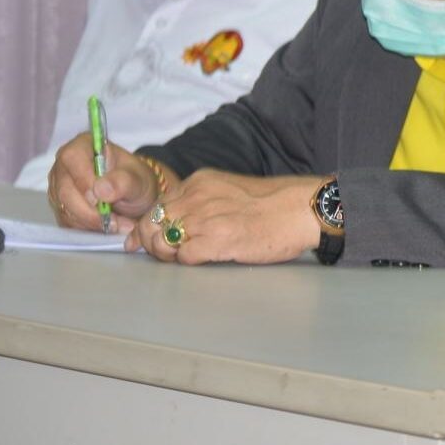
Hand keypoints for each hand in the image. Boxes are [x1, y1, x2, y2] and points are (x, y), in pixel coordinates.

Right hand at [45, 134, 167, 235]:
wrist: (134, 196)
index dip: (84, 181)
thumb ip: (123, 182)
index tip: (101, 200)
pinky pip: (66, 222)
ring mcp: (58, 187)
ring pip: (64, 209)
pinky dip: (88, 229)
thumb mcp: (138, 179)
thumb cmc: (135, 180)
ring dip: (92, 223)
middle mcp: (64, 165)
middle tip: (116, 222)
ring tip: (120, 225)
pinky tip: (108, 227)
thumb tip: (100, 190)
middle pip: (65, 190)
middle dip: (90, 211)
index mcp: (83, 146)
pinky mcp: (60, 207)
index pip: (72, 158)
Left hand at [130, 171, 325, 265]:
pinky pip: (184, 256)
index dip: (148, 226)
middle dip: (152, 242)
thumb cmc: (273, 204)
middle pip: (153, 223)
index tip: (143, 240)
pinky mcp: (217, 240)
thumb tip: (176, 224)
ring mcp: (206, 219)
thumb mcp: (229, 190)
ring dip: (168, 254)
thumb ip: (202, 201)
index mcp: (200, 182)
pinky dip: (188, 262)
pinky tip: (204, 259)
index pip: (158, 205)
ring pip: (163, 242)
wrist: (302, 209)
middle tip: (165, 254)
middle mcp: (197, 197)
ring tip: (184, 257)